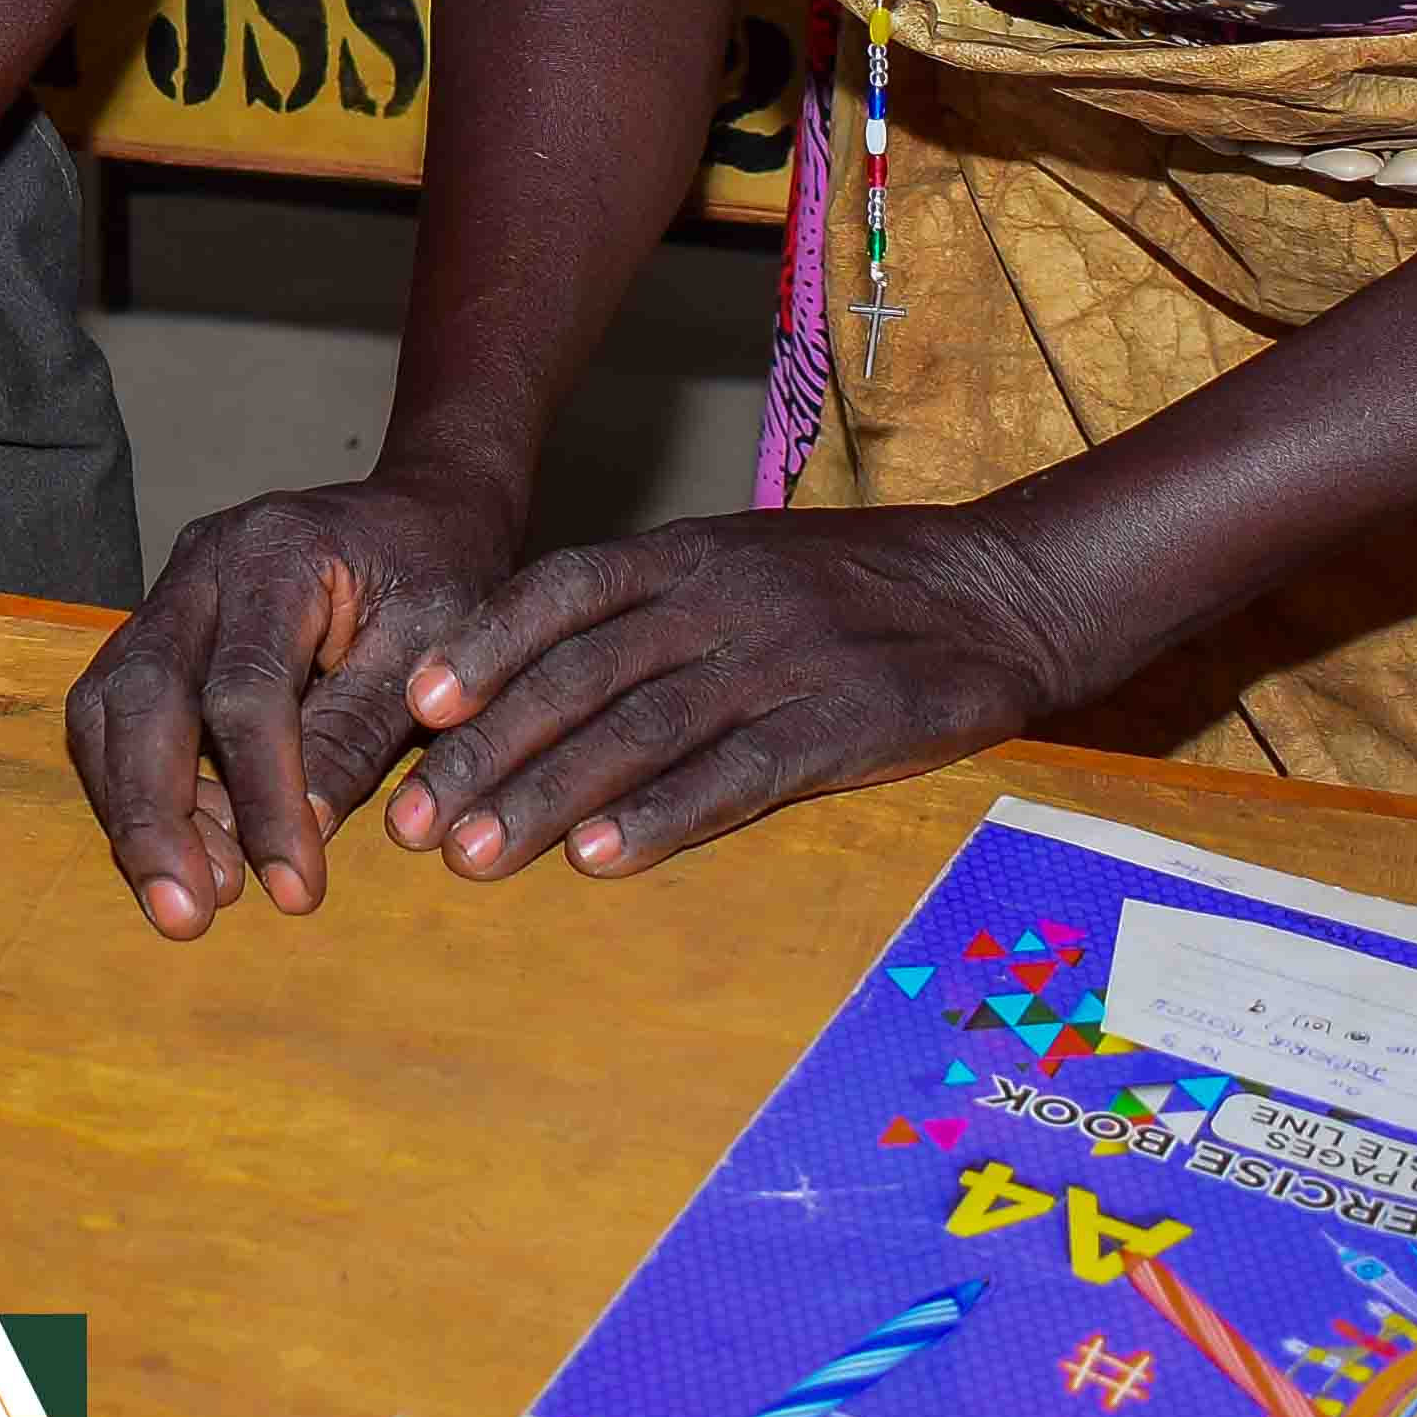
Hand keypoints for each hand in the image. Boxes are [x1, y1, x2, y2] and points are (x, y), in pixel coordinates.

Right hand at [63, 463, 523, 936]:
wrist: (420, 513)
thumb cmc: (441, 577)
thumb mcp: (435, 649)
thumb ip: (364, 730)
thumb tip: (308, 831)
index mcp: (275, 551)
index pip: (246, 689)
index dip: (263, 796)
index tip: (295, 888)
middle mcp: (200, 566)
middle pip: (142, 694)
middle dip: (156, 814)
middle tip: (188, 915)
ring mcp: (168, 596)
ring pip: (107, 707)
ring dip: (132, 810)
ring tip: (185, 901)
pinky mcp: (157, 633)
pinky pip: (115, 715)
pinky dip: (133, 789)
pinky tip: (179, 853)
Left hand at [390, 506, 1075, 883]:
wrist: (1001, 591)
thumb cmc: (850, 589)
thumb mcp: (742, 564)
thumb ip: (648, 611)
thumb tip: (527, 676)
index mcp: (688, 555)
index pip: (561, 591)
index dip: (484, 647)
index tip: (417, 708)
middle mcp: (719, 599)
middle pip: (578, 676)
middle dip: (486, 754)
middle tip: (415, 826)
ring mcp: (778, 661)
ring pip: (637, 731)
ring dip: (547, 799)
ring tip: (477, 859)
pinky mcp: (837, 726)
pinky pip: (734, 776)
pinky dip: (662, 819)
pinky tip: (603, 861)